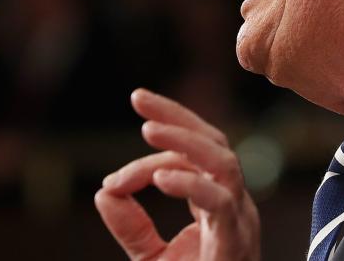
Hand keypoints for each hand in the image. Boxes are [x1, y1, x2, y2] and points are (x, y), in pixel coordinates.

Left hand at [95, 88, 261, 259]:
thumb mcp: (152, 259)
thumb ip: (131, 227)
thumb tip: (102, 192)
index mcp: (220, 204)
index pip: (196, 154)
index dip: (157, 146)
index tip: (116, 162)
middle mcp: (235, 207)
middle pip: (215, 143)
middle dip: (178, 117)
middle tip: (139, 98)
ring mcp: (240, 223)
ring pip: (223, 163)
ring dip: (185, 142)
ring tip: (147, 131)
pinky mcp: (235, 244)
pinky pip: (220, 203)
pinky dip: (190, 186)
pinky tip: (159, 179)